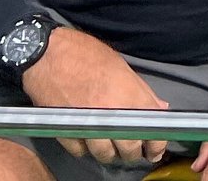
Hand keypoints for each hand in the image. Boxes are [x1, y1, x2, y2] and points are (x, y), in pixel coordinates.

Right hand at [19, 25, 171, 166]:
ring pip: (104, 154)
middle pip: (128, 149)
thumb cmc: (86, 54)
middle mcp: (110, 113)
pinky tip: (88, 138)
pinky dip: (86, 149)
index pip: (150, 129)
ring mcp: (88, 125)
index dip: (156, 144)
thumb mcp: (121, 67)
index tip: (155, 150)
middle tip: (131, 149)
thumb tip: (158, 107)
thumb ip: (141, 92)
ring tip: (109, 144)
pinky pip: (81, 152)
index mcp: (128, 95)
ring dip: (109, 152)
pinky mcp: (66, 132)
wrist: (49, 54)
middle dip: (132, 152)